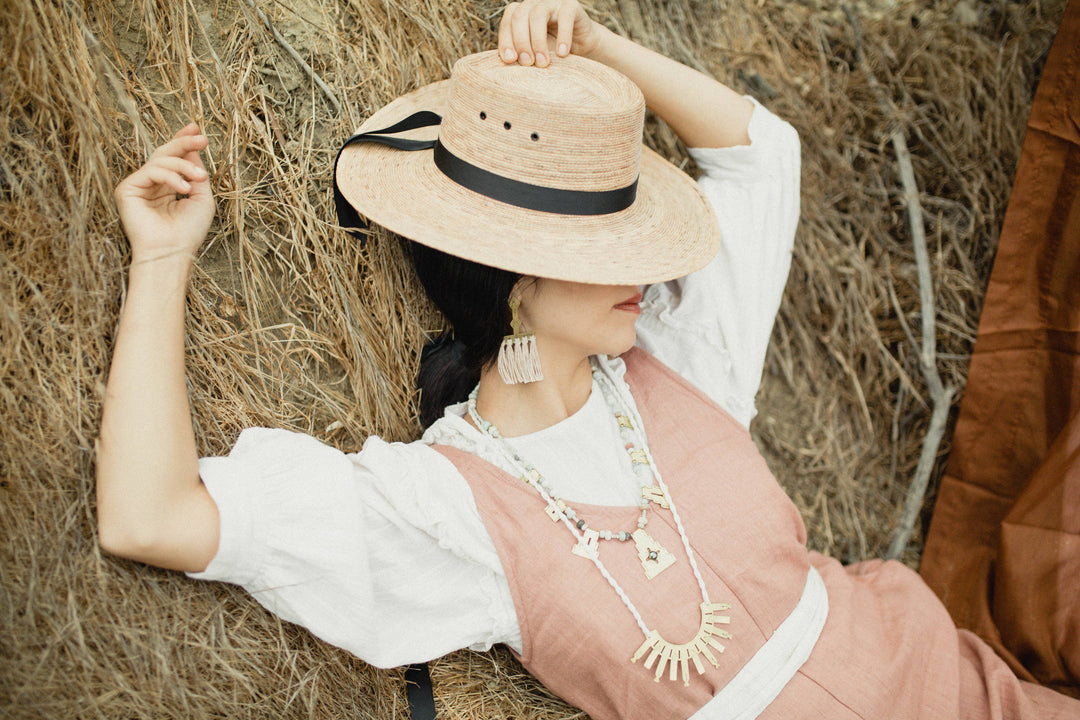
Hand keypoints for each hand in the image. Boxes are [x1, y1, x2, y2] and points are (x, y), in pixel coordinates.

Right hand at [114, 123, 214, 264]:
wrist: (173, 252)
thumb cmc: (188, 232)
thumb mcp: (201, 198)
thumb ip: (196, 173)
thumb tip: (193, 149)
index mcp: (166, 187)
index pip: (172, 159)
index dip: (183, 141)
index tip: (197, 130)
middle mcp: (150, 185)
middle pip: (165, 154)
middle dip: (184, 143)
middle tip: (202, 139)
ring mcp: (137, 186)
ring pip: (160, 160)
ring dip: (184, 165)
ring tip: (199, 178)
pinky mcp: (127, 189)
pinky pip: (151, 170)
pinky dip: (171, 176)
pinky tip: (184, 188)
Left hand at [498, 0, 605, 66]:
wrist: (581, 46)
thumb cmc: (552, 50)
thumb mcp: (532, 52)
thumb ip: (519, 53)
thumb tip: (508, 61)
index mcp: (520, 13)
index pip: (507, 22)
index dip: (506, 40)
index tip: (510, 60)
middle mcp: (533, 3)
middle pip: (519, 16)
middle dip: (521, 42)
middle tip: (527, 63)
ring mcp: (551, 2)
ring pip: (538, 15)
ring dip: (538, 41)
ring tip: (543, 62)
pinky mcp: (570, 5)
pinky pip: (564, 18)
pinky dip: (563, 36)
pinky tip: (562, 54)